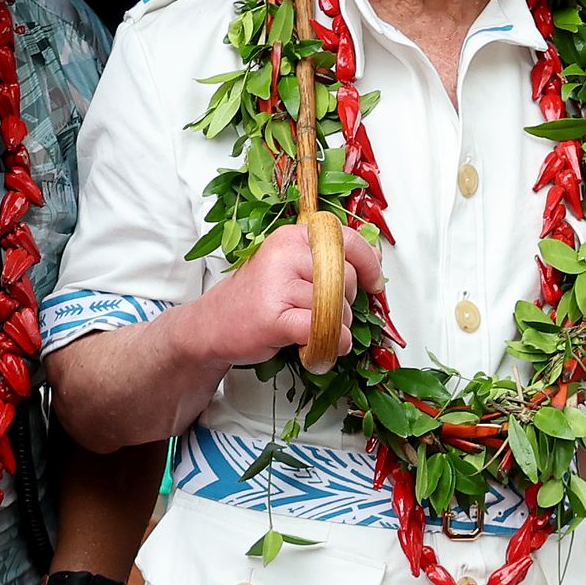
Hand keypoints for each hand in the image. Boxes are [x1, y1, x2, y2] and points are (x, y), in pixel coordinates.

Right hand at [187, 222, 381, 367]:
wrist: (210, 326)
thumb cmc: (258, 298)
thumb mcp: (291, 267)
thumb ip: (327, 262)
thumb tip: (375, 262)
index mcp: (293, 236)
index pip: (347, 239)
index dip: (369, 264)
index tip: (375, 284)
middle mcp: (286, 253)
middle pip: (346, 277)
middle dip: (346, 302)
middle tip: (326, 313)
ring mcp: (278, 283)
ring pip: (336, 305)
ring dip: (337, 327)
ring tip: (315, 330)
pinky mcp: (274, 316)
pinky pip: (322, 329)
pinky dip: (331, 343)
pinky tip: (322, 347)